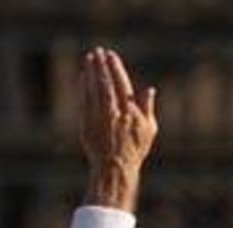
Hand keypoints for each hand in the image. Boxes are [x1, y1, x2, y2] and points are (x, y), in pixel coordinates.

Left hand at [79, 47, 157, 186]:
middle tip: (98, 51)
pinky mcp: (87, 127)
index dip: (115, 69)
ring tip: (89, 58)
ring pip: (93, 92)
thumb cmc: (134, 151)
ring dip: (90, 73)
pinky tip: (83, 76)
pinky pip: (84, 102)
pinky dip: (83, 88)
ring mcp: (99, 121)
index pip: (122, 85)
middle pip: (106, 85)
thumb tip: (149, 89)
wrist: (115, 171)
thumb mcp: (148, 131)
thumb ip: (148, 109)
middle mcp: (114, 116)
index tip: (111, 56)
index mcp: (130, 114)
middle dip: (101, 66)